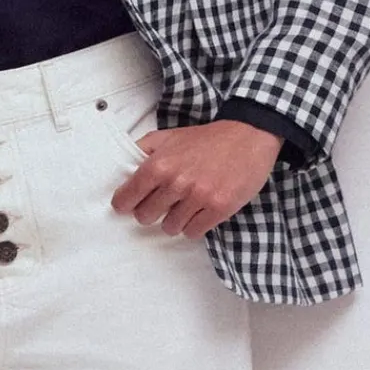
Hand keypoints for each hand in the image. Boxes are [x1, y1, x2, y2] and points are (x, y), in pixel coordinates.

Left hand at [110, 119, 281, 237]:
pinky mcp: (218, 209)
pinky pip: (193, 232)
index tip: (132, 203)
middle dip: (152, 211)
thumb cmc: (206, 139)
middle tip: (163, 203)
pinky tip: (199, 212)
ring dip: (174, 220)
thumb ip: (142, 150)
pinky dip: (193, 226)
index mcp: (158, 164)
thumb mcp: (168, 136)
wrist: (247, 137)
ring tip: (185, 206)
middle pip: (145, 217)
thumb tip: (122, 170)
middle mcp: (176, 183)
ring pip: (169, 228)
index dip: (126, 203)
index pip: (126, 199)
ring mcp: (198, 197)